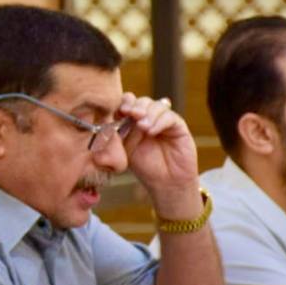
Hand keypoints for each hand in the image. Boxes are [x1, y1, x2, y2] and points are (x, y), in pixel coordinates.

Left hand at [117, 93, 199, 215]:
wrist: (166, 183)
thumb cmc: (145, 168)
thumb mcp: (126, 150)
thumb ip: (118, 135)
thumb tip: (107, 122)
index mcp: (134, 121)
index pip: (128, 103)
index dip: (124, 103)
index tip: (120, 111)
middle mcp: (149, 118)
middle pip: (142, 101)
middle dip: (135, 106)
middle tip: (131, 114)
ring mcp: (164, 121)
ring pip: (156, 105)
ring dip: (147, 114)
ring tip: (142, 127)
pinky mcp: (178, 126)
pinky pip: (169, 117)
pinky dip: (159, 121)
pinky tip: (152, 131)